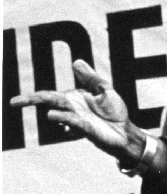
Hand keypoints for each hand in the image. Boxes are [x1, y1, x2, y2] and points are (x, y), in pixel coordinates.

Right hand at [9, 59, 136, 159]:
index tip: (15, 101)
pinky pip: (76, 123)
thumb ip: (91, 78)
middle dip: (31, 100)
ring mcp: (78, 120)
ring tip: (51, 115)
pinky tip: (58, 118)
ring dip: (56, 115)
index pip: (49, 95)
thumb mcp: (105, 90)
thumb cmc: (114, 112)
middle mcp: (71, 110)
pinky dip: (68, 120)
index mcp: (73, 99)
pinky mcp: (88, 130)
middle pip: (49, 102)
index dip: (33, 96)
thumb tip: (76, 61)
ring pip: (61, 115)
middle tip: (13, 102)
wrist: (125, 132)